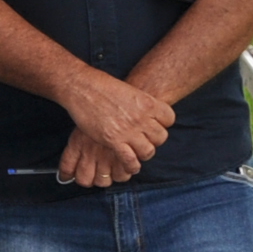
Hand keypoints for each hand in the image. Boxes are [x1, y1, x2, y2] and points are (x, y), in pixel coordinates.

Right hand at [54, 70, 175, 187]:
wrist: (83, 87)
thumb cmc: (103, 86)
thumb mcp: (130, 91)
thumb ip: (141, 104)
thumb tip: (144, 115)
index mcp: (148, 103)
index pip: (169, 119)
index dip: (162, 124)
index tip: (153, 125)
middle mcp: (142, 117)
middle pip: (161, 137)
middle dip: (153, 141)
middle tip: (143, 140)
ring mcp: (128, 130)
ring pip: (148, 151)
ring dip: (143, 154)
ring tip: (136, 153)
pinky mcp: (113, 140)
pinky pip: (130, 159)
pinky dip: (131, 165)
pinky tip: (129, 165)